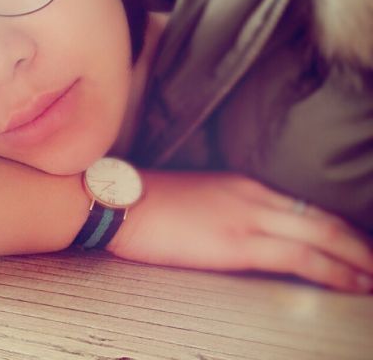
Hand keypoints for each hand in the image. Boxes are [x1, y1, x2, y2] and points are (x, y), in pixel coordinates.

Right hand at [108, 171, 372, 292]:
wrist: (121, 202)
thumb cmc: (150, 204)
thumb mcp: (198, 200)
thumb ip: (230, 213)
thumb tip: (251, 238)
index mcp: (243, 185)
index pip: (306, 206)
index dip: (340, 230)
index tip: (359, 248)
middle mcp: (253, 196)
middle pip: (324, 218)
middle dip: (360, 245)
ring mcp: (247, 217)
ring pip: (322, 235)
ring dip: (358, 260)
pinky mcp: (236, 242)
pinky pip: (300, 256)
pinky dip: (334, 271)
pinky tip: (352, 283)